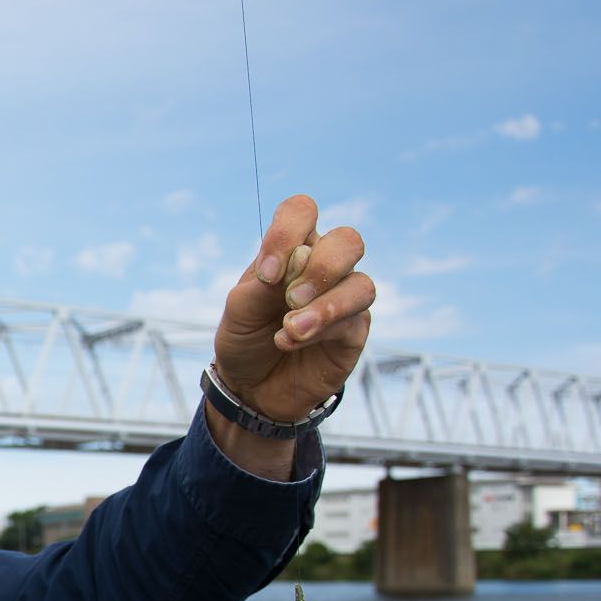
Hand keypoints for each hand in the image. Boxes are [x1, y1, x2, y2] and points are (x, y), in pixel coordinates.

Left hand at [213, 194, 374, 422]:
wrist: (251, 388)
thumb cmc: (246, 338)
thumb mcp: (239, 310)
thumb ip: (262, 286)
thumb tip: (296, 264)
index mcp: (293, 249)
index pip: (302, 212)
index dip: (288, 233)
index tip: (267, 273)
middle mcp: (325, 267)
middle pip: (348, 241)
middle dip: (322, 268)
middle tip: (290, 298)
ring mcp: (345, 299)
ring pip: (361, 283)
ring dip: (326, 305)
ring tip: (291, 328)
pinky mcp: (354, 332)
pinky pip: (353, 321)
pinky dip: (322, 330)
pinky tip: (290, 341)